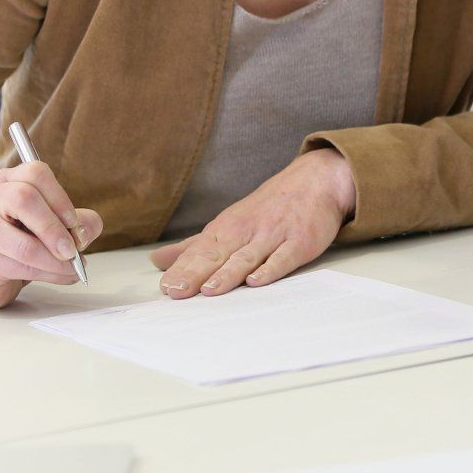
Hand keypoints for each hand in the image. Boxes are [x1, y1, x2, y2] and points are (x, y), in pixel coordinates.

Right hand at [0, 160, 104, 309]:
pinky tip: (62, 276)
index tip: (75, 223)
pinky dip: (50, 274)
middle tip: (72, 249)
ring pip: (24, 244)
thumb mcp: (55, 224)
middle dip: (55, 228)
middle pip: (24, 198)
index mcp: (8, 179)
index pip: (36, 173)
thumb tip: (86, 229)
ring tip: (72, 268)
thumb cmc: (21, 240)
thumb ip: (79, 221)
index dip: (61, 199)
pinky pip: (21, 268)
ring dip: (56, 261)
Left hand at [149, 147, 354, 297]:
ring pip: (246, 257)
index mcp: (226, 228)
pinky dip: (270, 269)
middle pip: (217, 255)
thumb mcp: (228, 223)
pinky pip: (283, 257)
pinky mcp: (299, 242)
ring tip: (208, 290)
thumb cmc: (268, 208)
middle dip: (195, 273)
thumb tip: (158, 260)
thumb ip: (194, 245)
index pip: (199, 252)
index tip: (165, 288)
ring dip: (227, 274)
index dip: (182, 269)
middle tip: (176, 292)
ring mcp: (273, 235)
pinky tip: (256, 281)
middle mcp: (246, 230)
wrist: (315, 181)